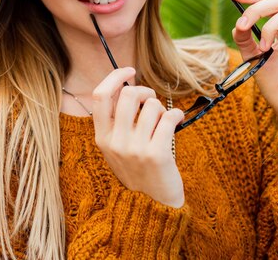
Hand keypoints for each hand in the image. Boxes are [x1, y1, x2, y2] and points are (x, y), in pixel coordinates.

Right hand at [92, 67, 185, 207]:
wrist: (152, 206)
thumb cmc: (138, 169)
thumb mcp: (117, 147)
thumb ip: (117, 120)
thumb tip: (127, 85)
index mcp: (102, 137)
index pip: (100, 95)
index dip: (115, 77)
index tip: (130, 71)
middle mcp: (115, 142)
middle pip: (129, 95)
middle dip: (146, 92)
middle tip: (152, 102)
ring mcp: (135, 149)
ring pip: (152, 106)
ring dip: (162, 109)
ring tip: (163, 122)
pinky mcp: (157, 154)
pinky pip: (169, 117)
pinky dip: (177, 115)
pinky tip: (178, 122)